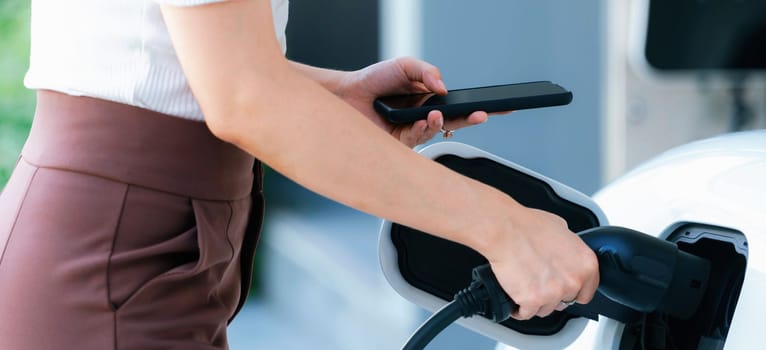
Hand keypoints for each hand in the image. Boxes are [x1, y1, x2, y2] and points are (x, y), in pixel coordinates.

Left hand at [336, 57, 489, 147]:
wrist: (349, 94)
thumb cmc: (375, 80)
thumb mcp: (406, 66)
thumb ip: (428, 72)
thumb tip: (443, 87)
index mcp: (430, 100)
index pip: (459, 105)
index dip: (478, 107)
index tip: (497, 106)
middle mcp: (425, 117)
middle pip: (455, 122)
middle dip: (470, 120)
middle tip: (481, 115)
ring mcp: (414, 131)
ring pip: (436, 132)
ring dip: (439, 123)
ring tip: (436, 114)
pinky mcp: (401, 143)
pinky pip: (417, 139)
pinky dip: (420, 129)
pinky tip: (420, 121)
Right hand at [484, 208, 598, 319]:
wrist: (505, 231)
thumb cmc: (527, 226)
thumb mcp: (560, 228)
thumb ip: (569, 247)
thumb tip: (565, 252)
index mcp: (585, 264)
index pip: (587, 292)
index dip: (572, 291)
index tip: (564, 290)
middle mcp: (572, 280)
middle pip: (565, 301)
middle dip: (552, 294)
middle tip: (540, 282)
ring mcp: (553, 293)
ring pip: (545, 309)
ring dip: (535, 302)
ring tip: (524, 287)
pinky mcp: (532, 300)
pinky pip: (526, 313)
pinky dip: (519, 309)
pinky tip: (515, 298)